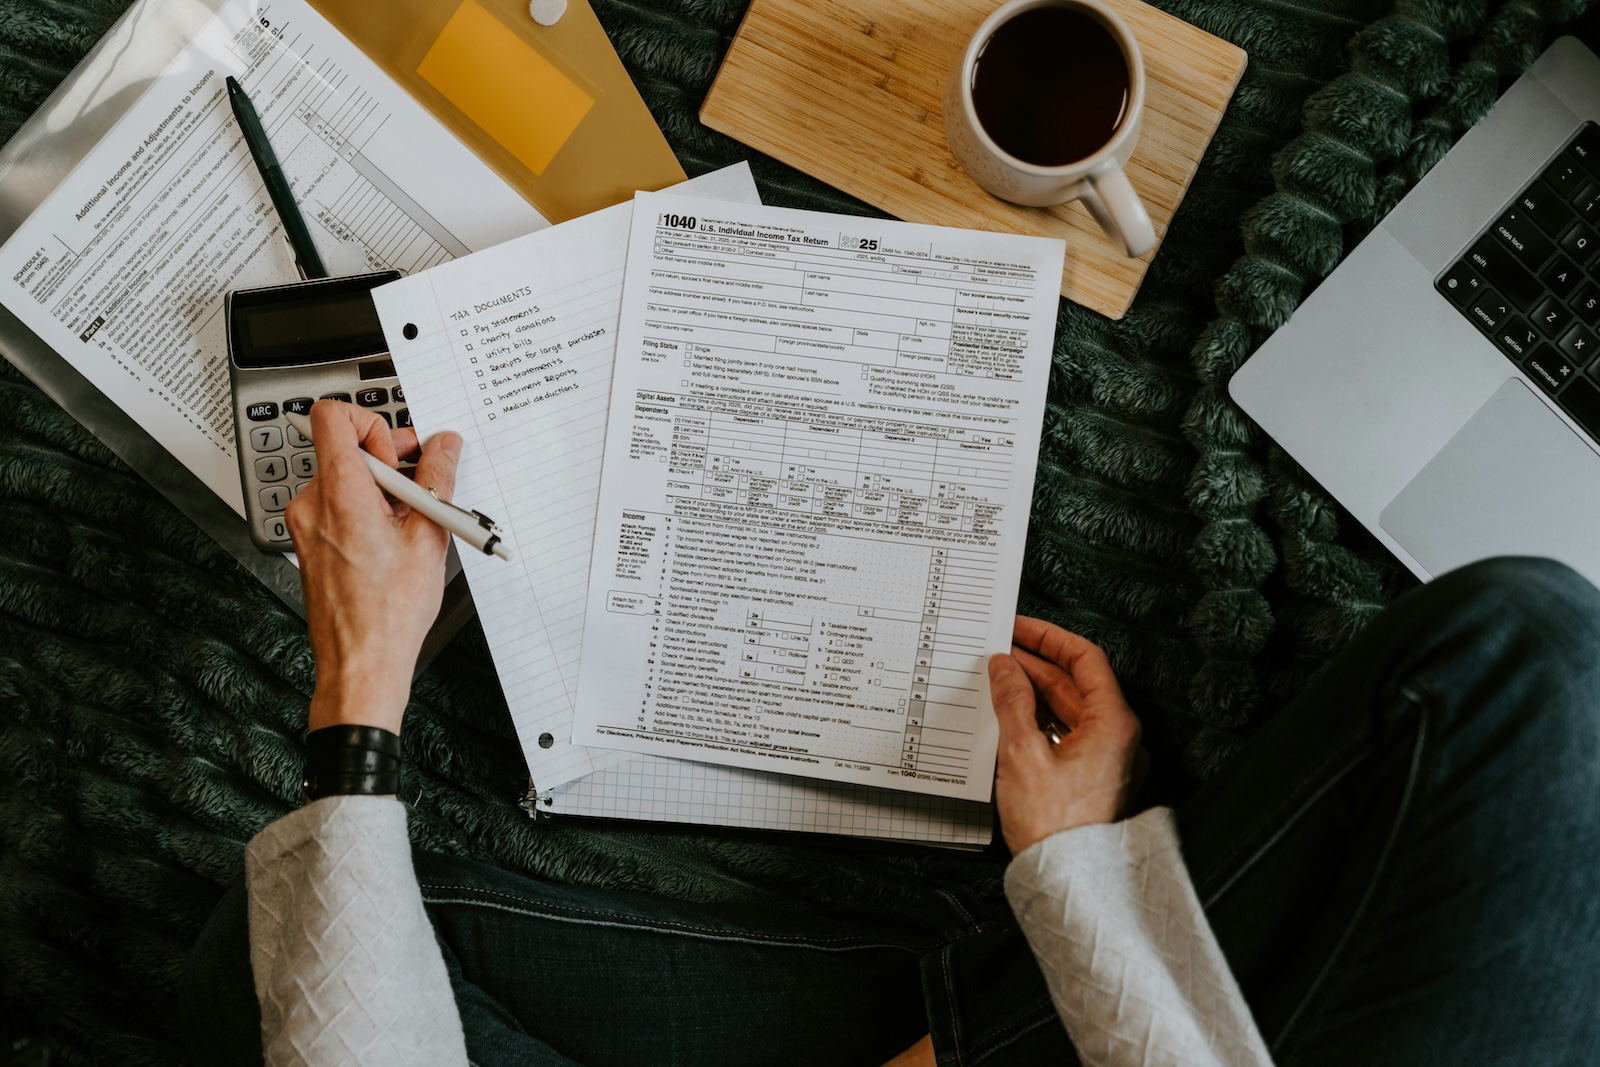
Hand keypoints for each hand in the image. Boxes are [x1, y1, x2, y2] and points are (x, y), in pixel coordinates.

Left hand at [284, 400, 461, 734]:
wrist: (360, 660)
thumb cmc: (387, 611)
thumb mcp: (429, 536)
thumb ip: (437, 479)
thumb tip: (444, 447)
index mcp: (340, 492)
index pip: (332, 417)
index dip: (372, 423)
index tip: (400, 452)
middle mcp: (313, 502)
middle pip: (345, 449)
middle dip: (389, 460)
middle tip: (423, 485)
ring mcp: (306, 523)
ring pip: (344, 478)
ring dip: (381, 488)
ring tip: (412, 521)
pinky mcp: (310, 541)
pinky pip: (338, 504)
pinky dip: (367, 509)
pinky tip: (395, 539)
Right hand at [987, 616, 1144, 854]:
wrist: (1067, 882)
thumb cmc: (1055, 827)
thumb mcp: (1022, 752)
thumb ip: (1012, 702)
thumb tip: (1004, 668)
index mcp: (1114, 724)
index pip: (1085, 659)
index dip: (1049, 638)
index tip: (1019, 628)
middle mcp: (1118, 739)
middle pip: (1076, 685)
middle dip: (1035, 666)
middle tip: (998, 652)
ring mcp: (1107, 761)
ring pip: (1069, 711)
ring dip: (1034, 693)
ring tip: (998, 681)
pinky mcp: (1092, 780)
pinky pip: (1066, 735)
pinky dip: (1039, 720)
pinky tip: (1010, 717)